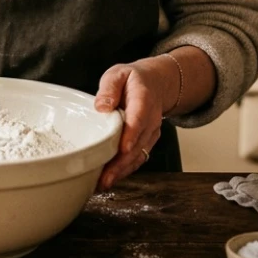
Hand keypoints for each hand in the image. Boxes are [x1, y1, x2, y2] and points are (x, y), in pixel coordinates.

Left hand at [93, 56, 177, 189]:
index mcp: (143, 99)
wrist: (155, 84)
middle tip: (105, 177)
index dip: (131, 135)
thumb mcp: (118, 74)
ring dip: (122, 171)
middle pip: (138, 144)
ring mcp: (151, 133)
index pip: (138, 119)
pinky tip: (110, 179)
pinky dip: (125, 170)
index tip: (122, 148)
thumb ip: (109, 88)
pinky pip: (138, 158)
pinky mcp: (146, 142)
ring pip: (139, 155)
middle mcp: (151, 120)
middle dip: (122, 163)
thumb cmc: (132, 80)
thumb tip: (102, 106)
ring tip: (103, 183)